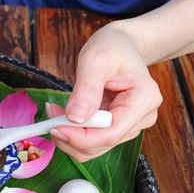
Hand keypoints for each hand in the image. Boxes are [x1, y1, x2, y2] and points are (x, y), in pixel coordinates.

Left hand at [46, 24, 162, 161]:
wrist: (121, 45)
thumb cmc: (112, 47)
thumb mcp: (95, 59)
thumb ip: (86, 89)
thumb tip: (76, 118)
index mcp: (144, 100)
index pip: (111, 133)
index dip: (80, 137)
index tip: (54, 127)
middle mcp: (142, 118)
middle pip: (102, 144)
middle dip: (71, 136)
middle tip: (49, 116)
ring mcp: (130, 125)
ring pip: (95, 147)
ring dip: (70, 135)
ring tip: (55, 112)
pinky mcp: (117, 127)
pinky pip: (92, 139)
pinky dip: (74, 132)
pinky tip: (63, 115)